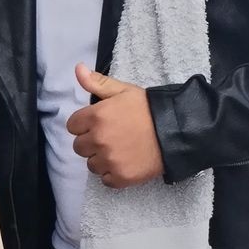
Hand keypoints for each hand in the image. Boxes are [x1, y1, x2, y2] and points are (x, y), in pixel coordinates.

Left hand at [67, 66, 163, 187]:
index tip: (100, 124)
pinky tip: (125, 162)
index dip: (85, 124)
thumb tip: (78, 68)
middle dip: (92, 142)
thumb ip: (97, 82)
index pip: (72, 126)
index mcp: (96, 116)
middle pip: (79, 147)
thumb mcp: (123, 90)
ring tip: (120, 150)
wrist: (177, 130)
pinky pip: (105, 180)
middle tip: (112, 137)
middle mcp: (99, 139)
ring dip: (101, 159)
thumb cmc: (149, 108)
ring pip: (91, 164)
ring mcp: (109, 160)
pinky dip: (113, 174)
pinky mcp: (121, 177)